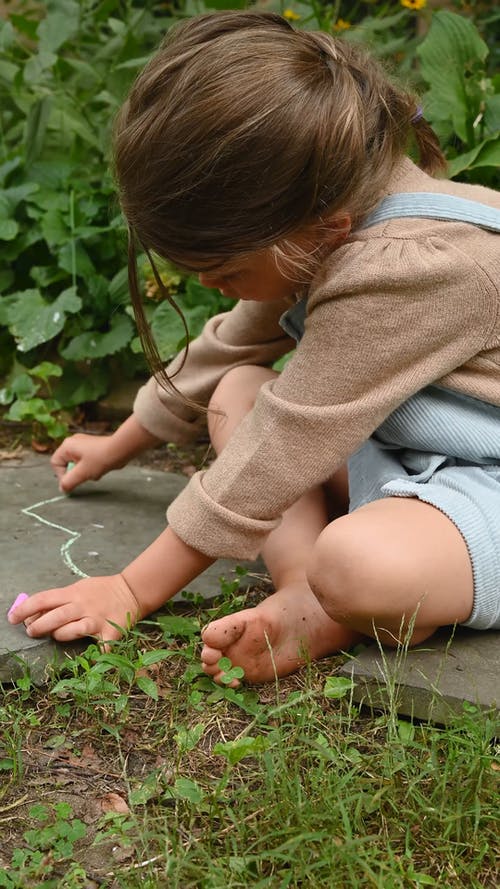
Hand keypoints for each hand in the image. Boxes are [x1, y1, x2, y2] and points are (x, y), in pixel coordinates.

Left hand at [7, 574, 140, 643]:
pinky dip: (96, 656)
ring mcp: (97, 620)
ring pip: (73, 630)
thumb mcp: (77, 588)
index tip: (12, 618)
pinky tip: (90, 663)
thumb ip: (58, 600)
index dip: (24, 609)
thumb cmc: (98, 591)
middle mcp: (83, 606)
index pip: (43, 599)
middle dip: (38, 626)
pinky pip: (102, 648)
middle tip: (31, 632)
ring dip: (60, 635)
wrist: (130, 591)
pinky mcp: (111, 633)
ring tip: (55, 636)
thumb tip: (32, 614)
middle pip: (56, 616)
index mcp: (73, 593)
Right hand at [51, 433, 116, 492]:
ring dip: (85, 472)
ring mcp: (83, 444)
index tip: (71, 482)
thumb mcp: (82, 473)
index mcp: (67, 446)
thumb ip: (69, 482)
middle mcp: (73, 442)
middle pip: (66, 464)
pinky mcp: (92, 448)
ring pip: (77, 464)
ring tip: (95, 470)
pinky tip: (100, 468)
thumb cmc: (101, 459)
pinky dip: (91, 468)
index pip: (55, 463)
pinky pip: (86, 462)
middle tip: (86, 475)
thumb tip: (62, 489)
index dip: (61, 475)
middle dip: (76, 473)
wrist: (121, 450)